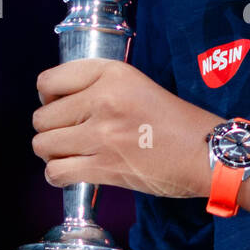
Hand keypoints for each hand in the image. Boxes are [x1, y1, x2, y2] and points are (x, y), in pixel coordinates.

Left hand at [32, 58, 216, 197]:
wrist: (207, 153)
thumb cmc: (179, 123)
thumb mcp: (139, 86)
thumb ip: (102, 89)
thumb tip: (62, 106)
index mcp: (112, 74)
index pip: (49, 81)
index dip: (48, 98)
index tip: (61, 108)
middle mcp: (102, 99)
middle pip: (42, 117)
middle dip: (51, 130)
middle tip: (70, 136)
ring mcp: (101, 134)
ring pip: (43, 145)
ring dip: (52, 153)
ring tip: (71, 154)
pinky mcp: (104, 166)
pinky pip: (56, 172)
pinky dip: (58, 175)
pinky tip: (72, 172)